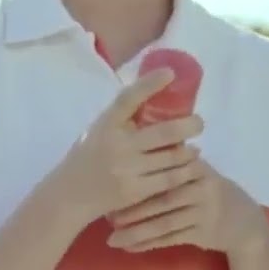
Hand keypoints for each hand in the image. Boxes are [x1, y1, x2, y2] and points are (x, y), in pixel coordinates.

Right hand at [46, 68, 205, 227]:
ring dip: (190, 150)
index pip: (128, 98)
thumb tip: (157, 93)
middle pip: (164, 132)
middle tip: (199, 122)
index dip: (150, 84)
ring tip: (195, 147)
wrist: (69, 196)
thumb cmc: (88, 156)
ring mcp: (127, 169)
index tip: (170, 73)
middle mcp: (118, 144)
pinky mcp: (135, 191)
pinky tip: (191, 166)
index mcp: (106, 124)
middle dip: (190, 125)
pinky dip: (185, 171)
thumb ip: (124, 117)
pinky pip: (170, 179)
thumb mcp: (100, 129)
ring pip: (172, 157)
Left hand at [105, 158, 268, 256]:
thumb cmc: (212, 191)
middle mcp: (202, 188)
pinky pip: (170, 239)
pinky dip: (148, 244)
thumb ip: (177, 163)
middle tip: (108, 215)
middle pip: (162, 199)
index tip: (115, 183)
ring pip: (164, 223)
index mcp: (197, 168)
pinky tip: (129, 247)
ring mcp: (204, 212)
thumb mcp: (199, 172)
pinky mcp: (203, 233)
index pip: (166, 170)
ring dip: (136, 231)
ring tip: (112, 238)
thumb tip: (140, 146)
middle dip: (133, 209)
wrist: (243, 220)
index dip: (139, 178)